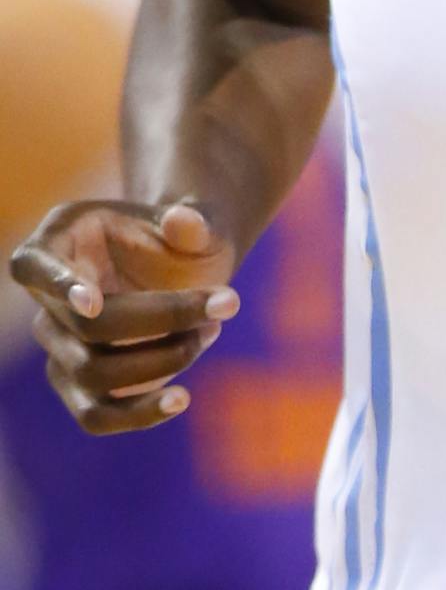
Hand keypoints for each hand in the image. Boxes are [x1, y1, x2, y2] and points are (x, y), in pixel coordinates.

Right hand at [9, 198, 239, 433]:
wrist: (189, 268)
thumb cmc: (187, 238)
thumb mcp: (201, 222)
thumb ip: (195, 221)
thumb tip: (181, 219)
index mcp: (65, 236)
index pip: (33, 264)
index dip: (57, 285)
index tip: (93, 304)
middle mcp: (50, 295)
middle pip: (87, 327)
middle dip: (163, 318)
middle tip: (225, 303)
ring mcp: (60, 343)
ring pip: (93, 374)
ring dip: (161, 360)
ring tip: (211, 331)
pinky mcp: (80, 385)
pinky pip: (95, 415)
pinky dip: (138, 414)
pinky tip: (181, 399)